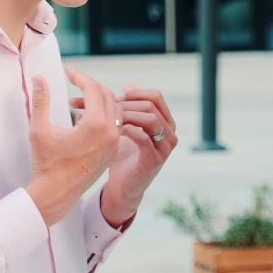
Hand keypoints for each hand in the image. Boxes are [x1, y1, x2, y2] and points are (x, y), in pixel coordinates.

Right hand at [25, 67, 120, 225]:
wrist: (56, 194)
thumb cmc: (46, 164)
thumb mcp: (40, 129)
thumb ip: (41, 100)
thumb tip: (38, 78)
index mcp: (96, 126)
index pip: (93, 89)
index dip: (79, 76)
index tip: (67, 70)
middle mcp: (111, 133)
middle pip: (107, 95)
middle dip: (90, 85)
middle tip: (74, 80)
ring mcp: (114, 143)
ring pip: (114, 109)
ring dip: (98, 100)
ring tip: (78, 99)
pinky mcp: (113, 151)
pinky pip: (115, 125)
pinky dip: (103, 115)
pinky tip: (84, 117)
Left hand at [71, 87, 178, 226]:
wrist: (121, 187)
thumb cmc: (122, 156)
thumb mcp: (125, 127)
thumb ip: (127, 108)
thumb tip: (128, 86)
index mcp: (165, 122)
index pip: (155, 96)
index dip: (134, 93)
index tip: (113, 97)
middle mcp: (170, 133)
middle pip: (150, 105)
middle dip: (124, 104)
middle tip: (103, 108)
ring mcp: (165, 147)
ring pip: (150, 118)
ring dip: (126, 115)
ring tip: (109, 120)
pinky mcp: (155, 159)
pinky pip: (144, 137)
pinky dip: (127, 130)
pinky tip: (113, 132)